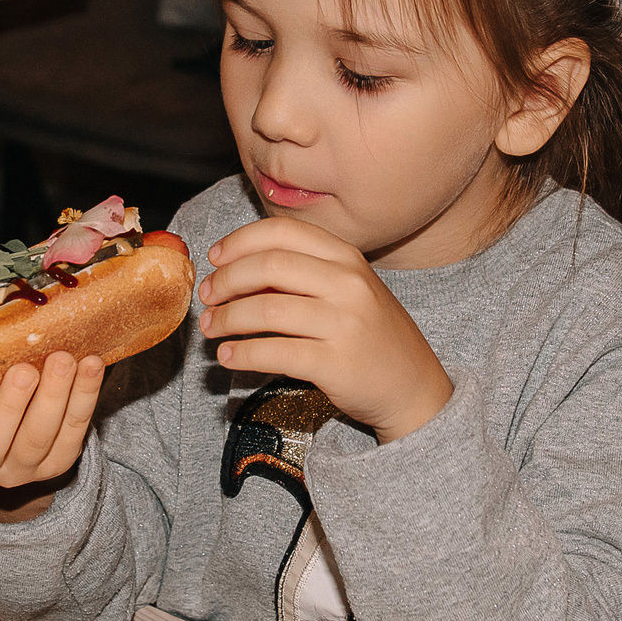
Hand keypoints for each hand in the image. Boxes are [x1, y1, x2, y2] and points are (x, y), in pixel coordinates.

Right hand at [0, 351, 104, 494]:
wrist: (14, 434)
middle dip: (9, 407)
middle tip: (23, 371)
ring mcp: (22, 469)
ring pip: (38, 439)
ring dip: (53, 396)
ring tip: (62, 359)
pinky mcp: (57, 462)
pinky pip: (75, 432)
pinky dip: (84, 395)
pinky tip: (90, 364)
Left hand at [198, 216, 452, 443]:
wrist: (414, 388)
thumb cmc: (372, 336)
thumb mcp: (348, 290)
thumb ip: (302, 275)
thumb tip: (233, 272)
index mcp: (347, 257)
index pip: (281, 232)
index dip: (239, 242)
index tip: (214, 258)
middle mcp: (348, 284)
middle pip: (267, 266)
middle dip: (225, 281)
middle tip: (207, 297)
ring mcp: (344, 323)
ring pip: (265, 311)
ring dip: (226, 319)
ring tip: (211, 328)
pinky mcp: (336, 364)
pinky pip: (274, 352)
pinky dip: (242, 354)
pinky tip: (229, 357)